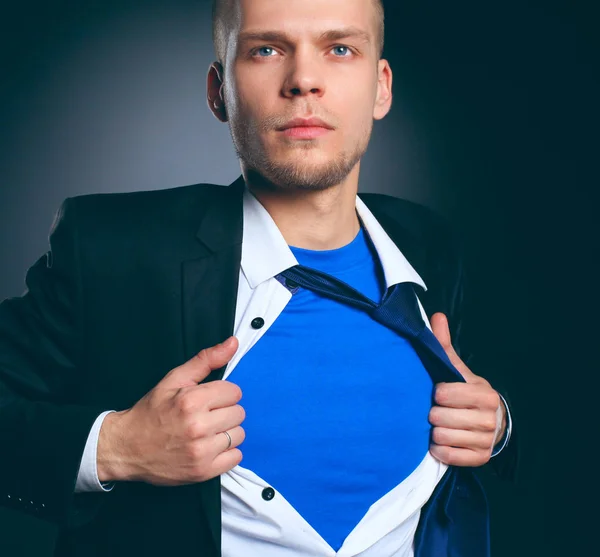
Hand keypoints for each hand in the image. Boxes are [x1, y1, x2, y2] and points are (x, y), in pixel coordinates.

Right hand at [97, 336, 244, 485]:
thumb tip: (233, 343)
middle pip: (239, 413)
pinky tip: (210, 447)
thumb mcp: (174, 379)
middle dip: (225, 411)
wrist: (125, 447)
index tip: (208, 399)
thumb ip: (206, 360)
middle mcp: (198, 426)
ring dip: (227, 432)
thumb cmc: (151, 412)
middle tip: (206, 415)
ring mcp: (201, 452)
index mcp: (192, 401)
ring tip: (208, 431)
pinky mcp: (203, 472)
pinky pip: (236, 457)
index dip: (222, 393)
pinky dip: (227, 453)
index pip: (234, 392)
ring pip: (239, 434)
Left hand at [428, 313, 505, 466]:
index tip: (438, 392)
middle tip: (436, 411)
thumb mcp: (457, 369)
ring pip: (443, 437)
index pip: (446, 393)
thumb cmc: (466, 392)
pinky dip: (440, 450)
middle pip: (441, 417)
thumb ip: (444, 346)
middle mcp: (489, 418)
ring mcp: (486, 440)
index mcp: (484, 393)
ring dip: (434, 432)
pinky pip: (448, 456)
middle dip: (433, 414)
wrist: (490, 422)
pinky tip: (441, 442)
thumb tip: (436, 316)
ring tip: (438, 425)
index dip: (437, 393)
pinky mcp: (480, 458)